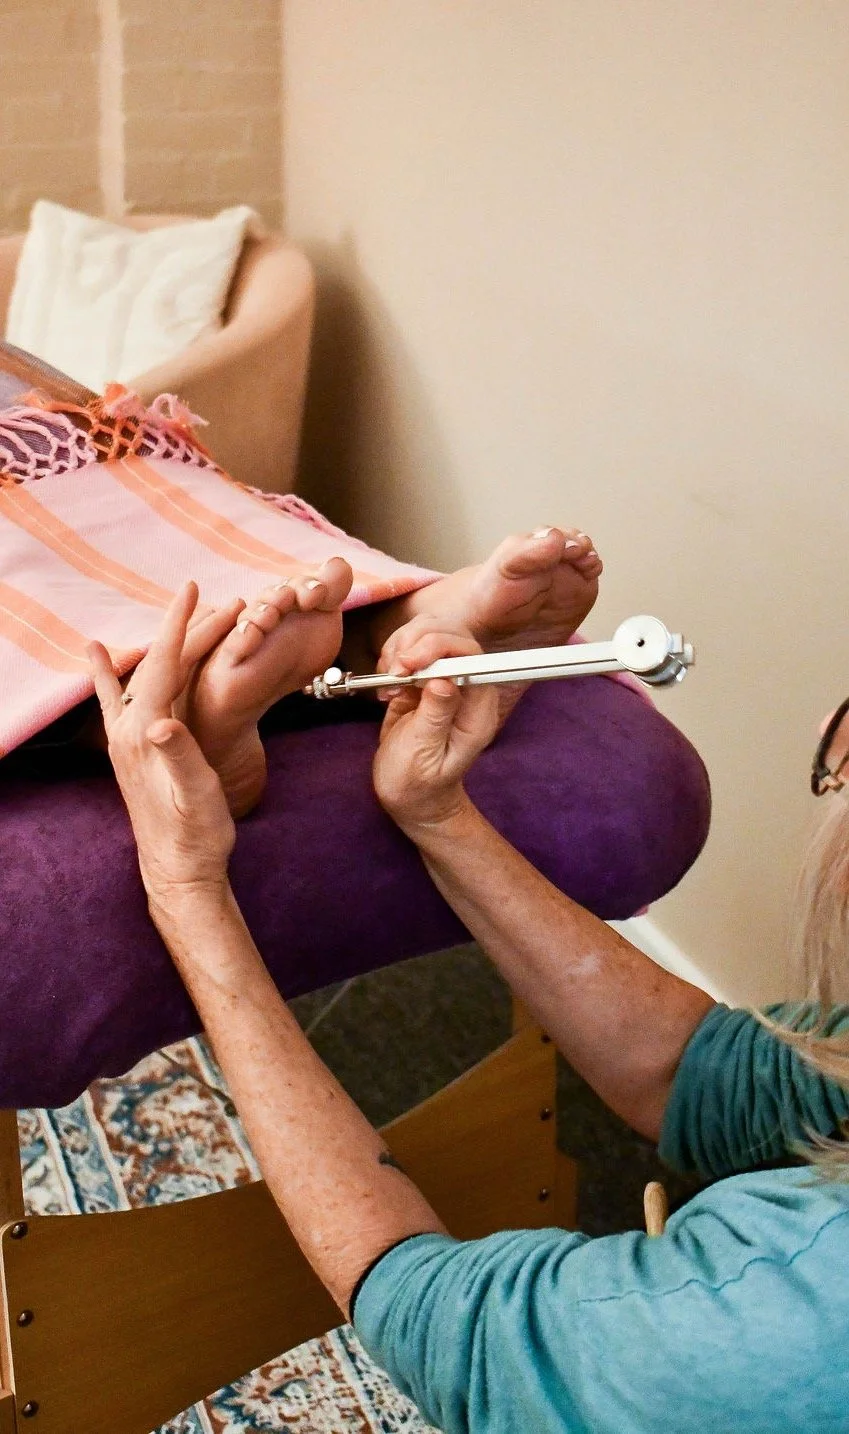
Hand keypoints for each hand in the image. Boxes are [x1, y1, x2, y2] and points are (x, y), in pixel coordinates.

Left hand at [88, 583, 240, 908]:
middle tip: (206, 594)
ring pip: (144, 677)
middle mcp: (129, 732)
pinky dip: (109, 674)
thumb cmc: (196, 835)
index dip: (179, 626)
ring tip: (175, 612)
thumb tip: (159, 724)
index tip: (192, 591)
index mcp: (146, 734)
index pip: (163, 666)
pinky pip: (118, 701)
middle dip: (184, 628)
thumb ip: (178, 756)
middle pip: (157, 665)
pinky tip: (99, 653)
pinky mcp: (132, 751)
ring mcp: (128, 741)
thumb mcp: (195, 794)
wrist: (180, 870)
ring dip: (162, 643)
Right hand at [372, 620, 499, 830]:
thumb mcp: (423, 753)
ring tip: (388, 679)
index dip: (440, 648)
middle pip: (452, 637)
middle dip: (417, 644)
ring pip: (431, 635)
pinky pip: (412, 649)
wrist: (409, 795)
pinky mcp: (425, 679)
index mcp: (477, 710)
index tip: (407, 664)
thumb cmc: (418, 784)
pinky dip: (394, 656)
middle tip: (393, 671)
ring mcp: (446, 681)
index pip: (471, 657)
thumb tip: (444, 679)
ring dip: (402, 648)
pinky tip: (386, 682)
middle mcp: (467, 690)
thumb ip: (435, 715)